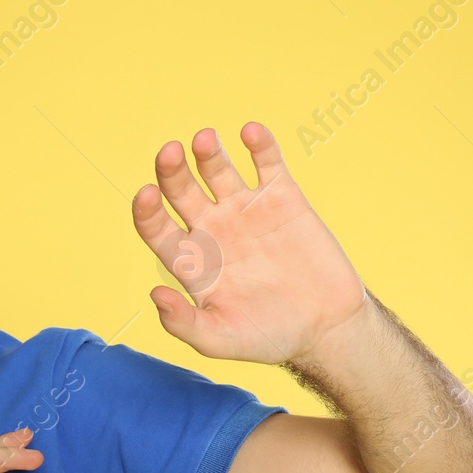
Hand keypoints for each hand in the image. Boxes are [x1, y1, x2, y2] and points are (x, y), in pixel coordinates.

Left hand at [131, 122, 370, 365]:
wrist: (326, 327)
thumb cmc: (269, 338)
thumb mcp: (221, 340)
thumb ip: (185, 323)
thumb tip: (155, 294)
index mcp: (191, 261)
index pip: (156, 228)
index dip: (147, 211)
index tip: (146, 195)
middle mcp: (212, 230)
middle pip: (180, 191)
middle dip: (171, 170)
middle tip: (170, 152)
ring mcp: (245, 211)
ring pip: (217, 170)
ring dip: (208, 152)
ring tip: (205, 140)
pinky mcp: (282, 199)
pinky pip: (267, 163)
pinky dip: (259, 144)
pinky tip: (250, 132)